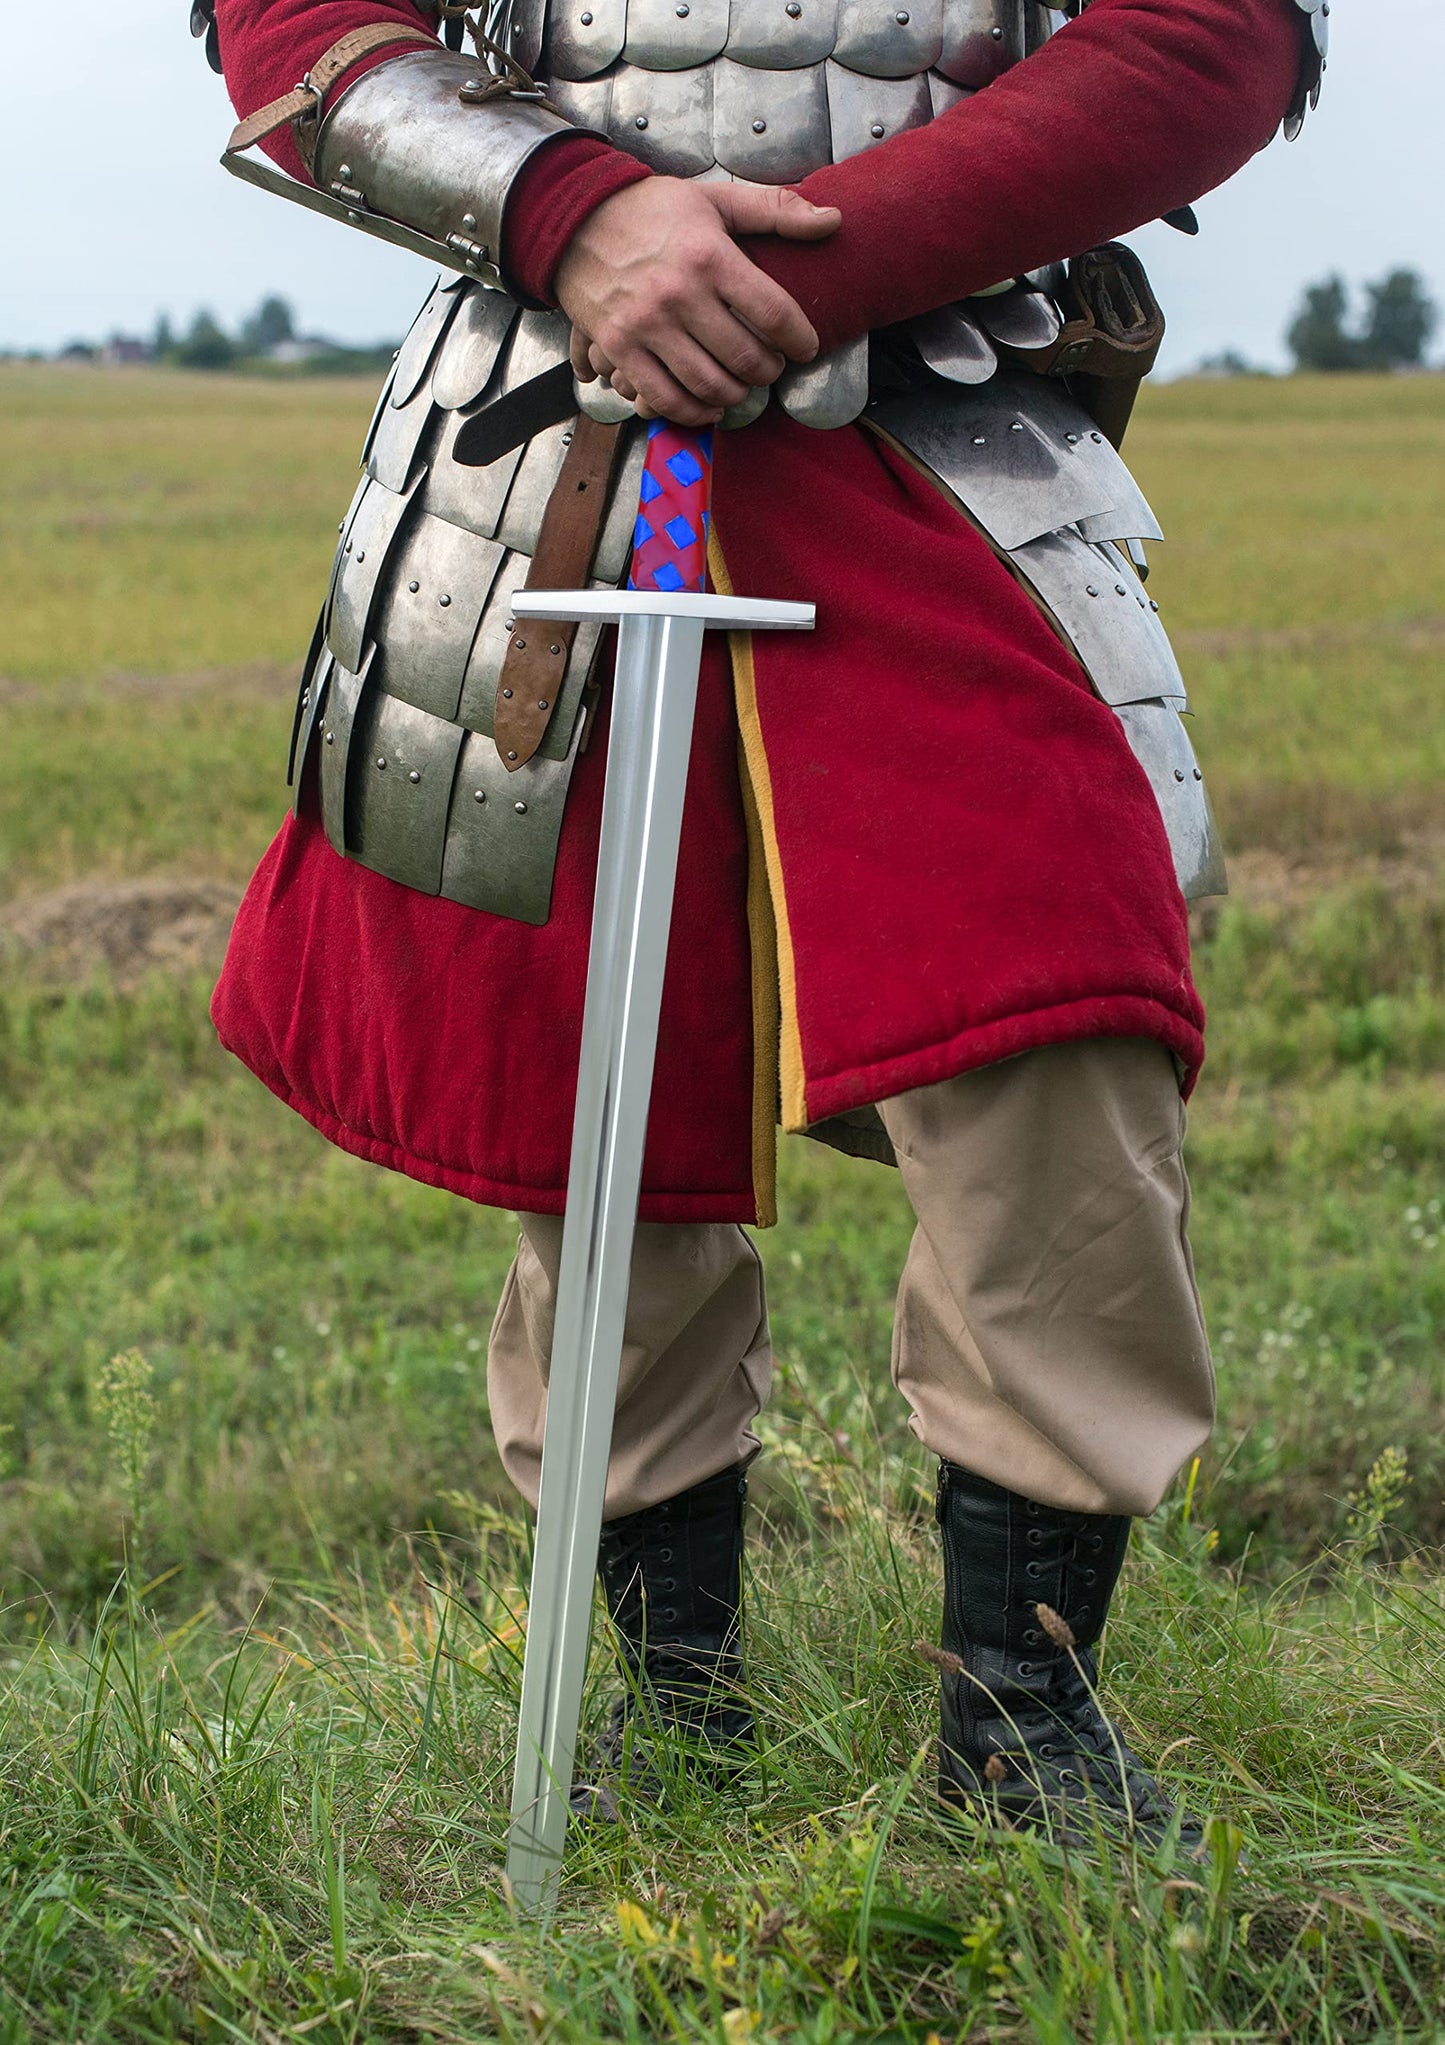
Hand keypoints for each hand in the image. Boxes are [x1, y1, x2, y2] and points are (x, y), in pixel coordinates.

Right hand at [555, 177, 841, 425]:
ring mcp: (646, 326)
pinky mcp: (620, 348)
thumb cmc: (650, 210)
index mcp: (709, 255)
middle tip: (771, 366)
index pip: (773, 312)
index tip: (805, 347)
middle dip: (768, 370)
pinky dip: (693, 411)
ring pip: (708, 385)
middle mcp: (679, 294)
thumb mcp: (715, 199)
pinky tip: (707, 405)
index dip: (800, 339)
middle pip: (744, 357)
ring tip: (741, 384)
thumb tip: (832, 221)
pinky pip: (664, 398)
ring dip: (735, 394)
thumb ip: (776, 210)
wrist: (573, 218)